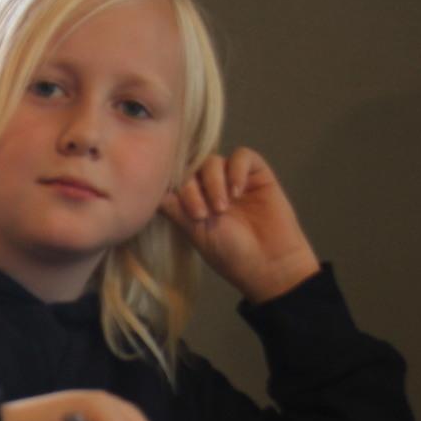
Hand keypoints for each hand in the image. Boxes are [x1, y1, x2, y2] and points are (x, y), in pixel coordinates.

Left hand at [161, 147, 318, 303]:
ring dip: (213, 182)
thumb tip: (151, 192)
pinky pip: (242, 156)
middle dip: (192, 189)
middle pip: (191, 169)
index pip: (176, 181)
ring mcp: (234, 179)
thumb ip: (175, 209)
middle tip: (202, 215)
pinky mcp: (257, 174)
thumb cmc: (231, 254)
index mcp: (194, 202)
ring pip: (213, 161)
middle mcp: (212, 188)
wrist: (269, 264)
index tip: (183, 212)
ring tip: (222, 208)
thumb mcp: (195, 232)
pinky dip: (236, 170)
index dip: (174, 188)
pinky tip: (237, 192)